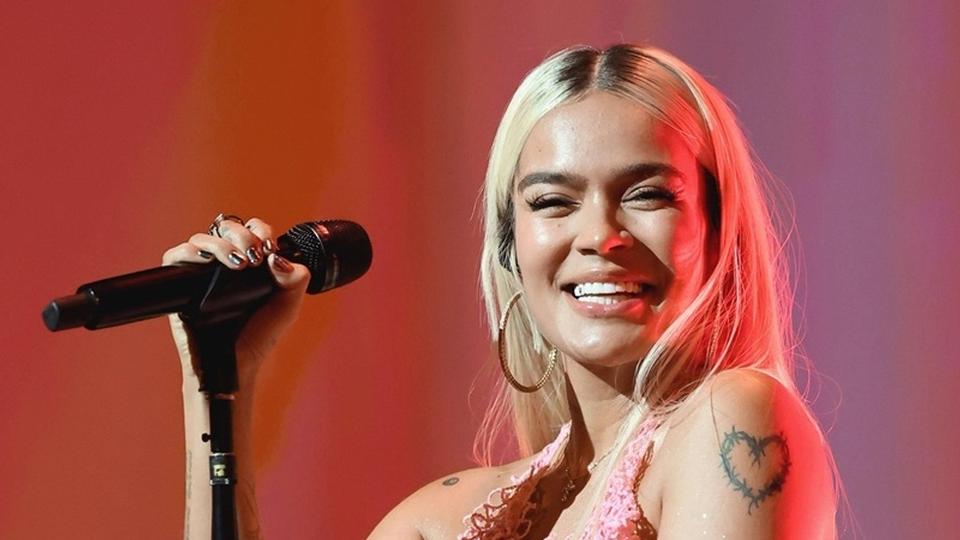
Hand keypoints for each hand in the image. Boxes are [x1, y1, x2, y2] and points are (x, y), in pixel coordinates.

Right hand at [161, 217, 310, 383]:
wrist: (234, 365)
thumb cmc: (258, 337)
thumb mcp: (287, 307)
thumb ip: (295, 279)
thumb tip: (277, 257)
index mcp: (250, 264)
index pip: (252, 231)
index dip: (260, 231)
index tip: (268, 249)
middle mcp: (224, 264)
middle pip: (226, 228)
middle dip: (242, 235)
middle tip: (253, 257)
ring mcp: (202, 273)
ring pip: (202, 239)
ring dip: (220, 244)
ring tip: (237, 264)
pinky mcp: (181, 285)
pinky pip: (175, 256)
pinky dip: (188, 252)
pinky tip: (207, 263)